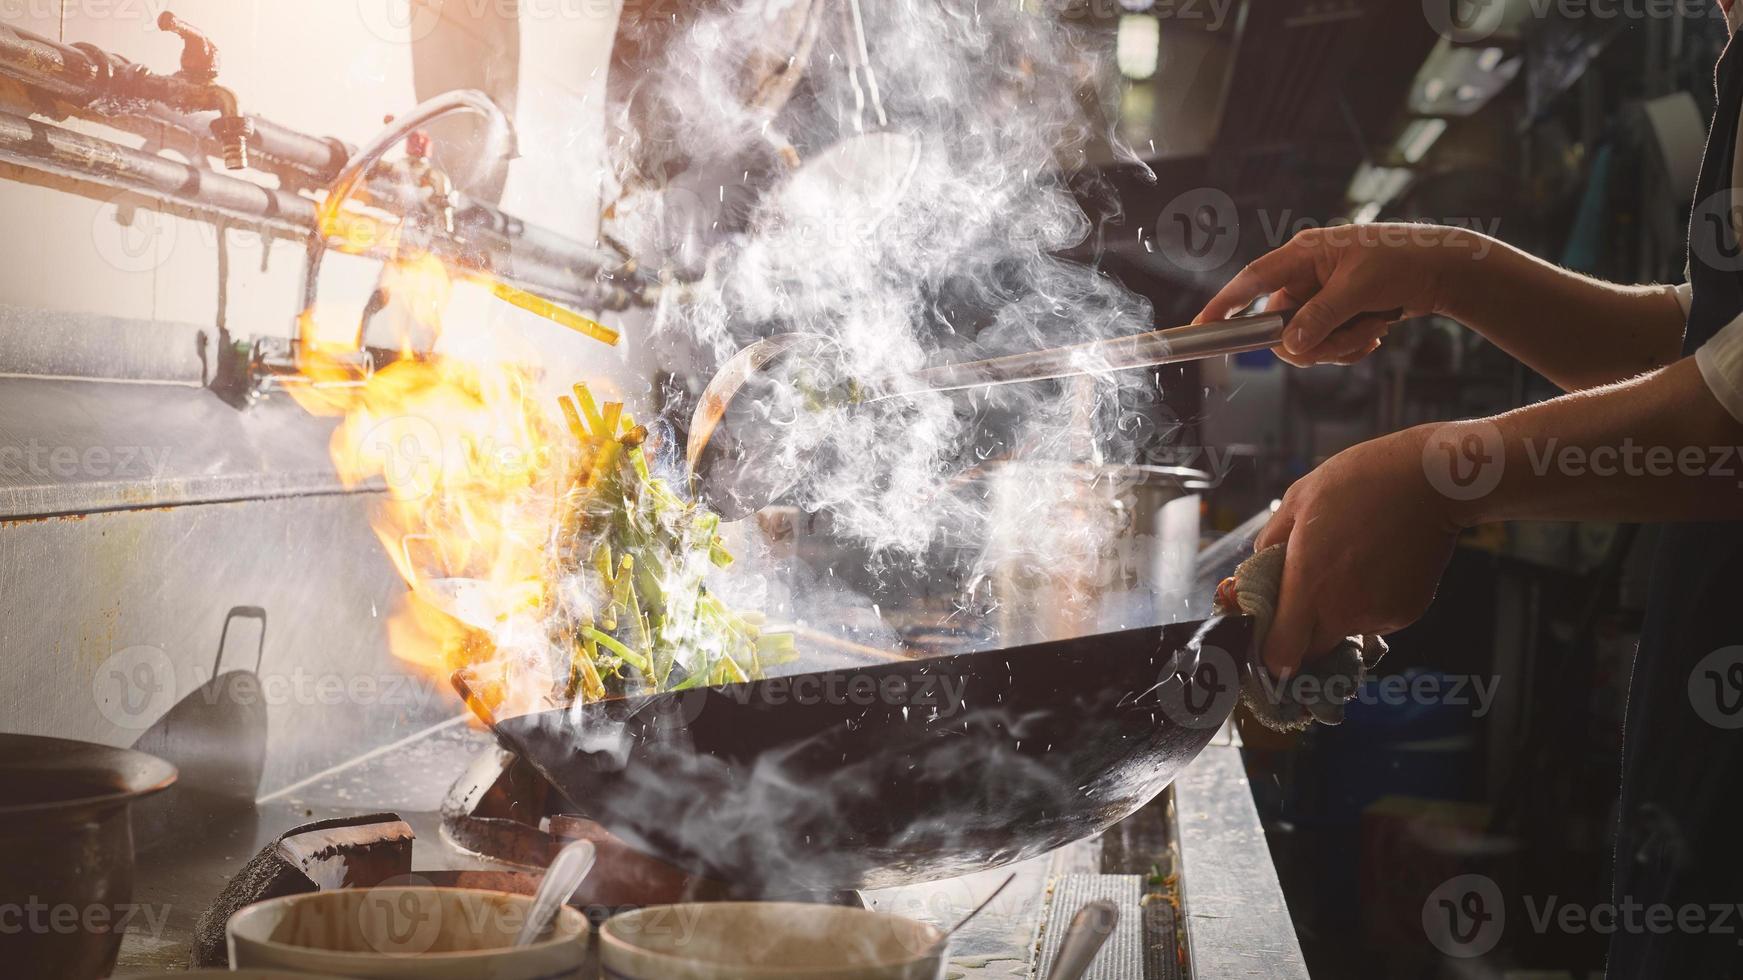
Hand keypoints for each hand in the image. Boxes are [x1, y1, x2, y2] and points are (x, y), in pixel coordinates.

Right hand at [1197, 224, 1473, 366]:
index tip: (1201, 326)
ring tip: (1375, 326)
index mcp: (1304, 254)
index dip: (1224, 304)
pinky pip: (1325, 345)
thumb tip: (1290, 343)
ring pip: (1305, 341)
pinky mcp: (1335, 314)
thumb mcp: (1360, 288)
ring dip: (1340, 343)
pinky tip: (1376, 333)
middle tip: (1350, 335)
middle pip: (1280, 325)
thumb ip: (1321, 316)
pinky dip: (1349, 346)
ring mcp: (1320, 297)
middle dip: (1316, 340)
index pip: (1252, 280)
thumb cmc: (1405, 261)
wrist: (1445, 269)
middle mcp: (1306, 276)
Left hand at [1252, 425, 1463, 675]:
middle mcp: (1341, 610)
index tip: (1268, 639)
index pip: (1281, 653)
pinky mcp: (1406, 613)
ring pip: (1344, 633)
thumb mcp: (1296, 501)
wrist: (1426, 481)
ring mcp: (1377, 615)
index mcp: (1307, 584)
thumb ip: (1270, 543)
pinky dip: (1370, 604)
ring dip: (1338, 614)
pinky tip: (1376, 568)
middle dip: (1303, 635)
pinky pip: (1376, 621)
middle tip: (1306, 598)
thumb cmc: (1358, 483)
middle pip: (1311, 651)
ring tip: (1349, 567)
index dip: (1271, 654)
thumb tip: (1260, 570)